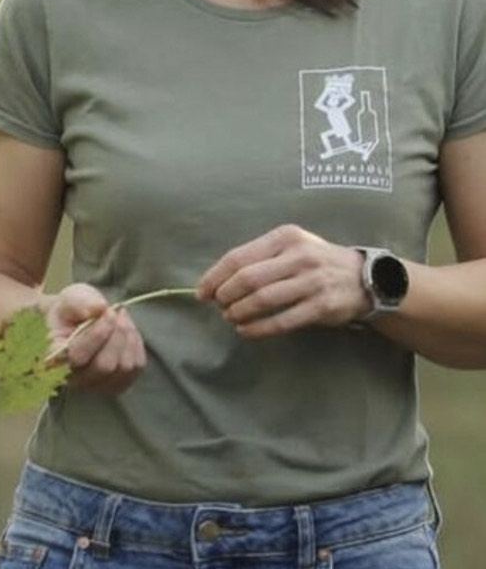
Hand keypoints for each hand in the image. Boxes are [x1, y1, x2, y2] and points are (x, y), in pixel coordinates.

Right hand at [43, 283, 146, 393]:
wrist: (77, 320)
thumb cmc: (70, 310)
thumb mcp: (69, 298)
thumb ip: (78, 302)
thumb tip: (99, 307)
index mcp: (55, 357)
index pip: (77, 356)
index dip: (97, 334)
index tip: (108, 311)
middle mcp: (74, 379)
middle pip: (104, 366)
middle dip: (117, 334)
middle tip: (117, 311)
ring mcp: (97, 385)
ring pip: (123, 367)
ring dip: (128, 337)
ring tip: (121, 318)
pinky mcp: (118, 384)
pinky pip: (136, 367)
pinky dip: (136, 345)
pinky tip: (127, 331)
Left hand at [196, 224, 368, 337]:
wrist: (366, 278)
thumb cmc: (316, 261)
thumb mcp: (290, 247)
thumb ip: (259, 257)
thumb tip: (218, 279)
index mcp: (284, 237)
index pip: (238, 256)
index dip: (215, 276)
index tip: (202, 292)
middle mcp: (298, 256)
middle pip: (247, 278)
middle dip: (225, 295)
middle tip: (218, 306)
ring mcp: (312, 281)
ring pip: (262, 299)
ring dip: (239, 312)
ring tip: (231, 318)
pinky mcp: (322, 306)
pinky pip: (282, 320)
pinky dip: (258, 328)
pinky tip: (246, 331)